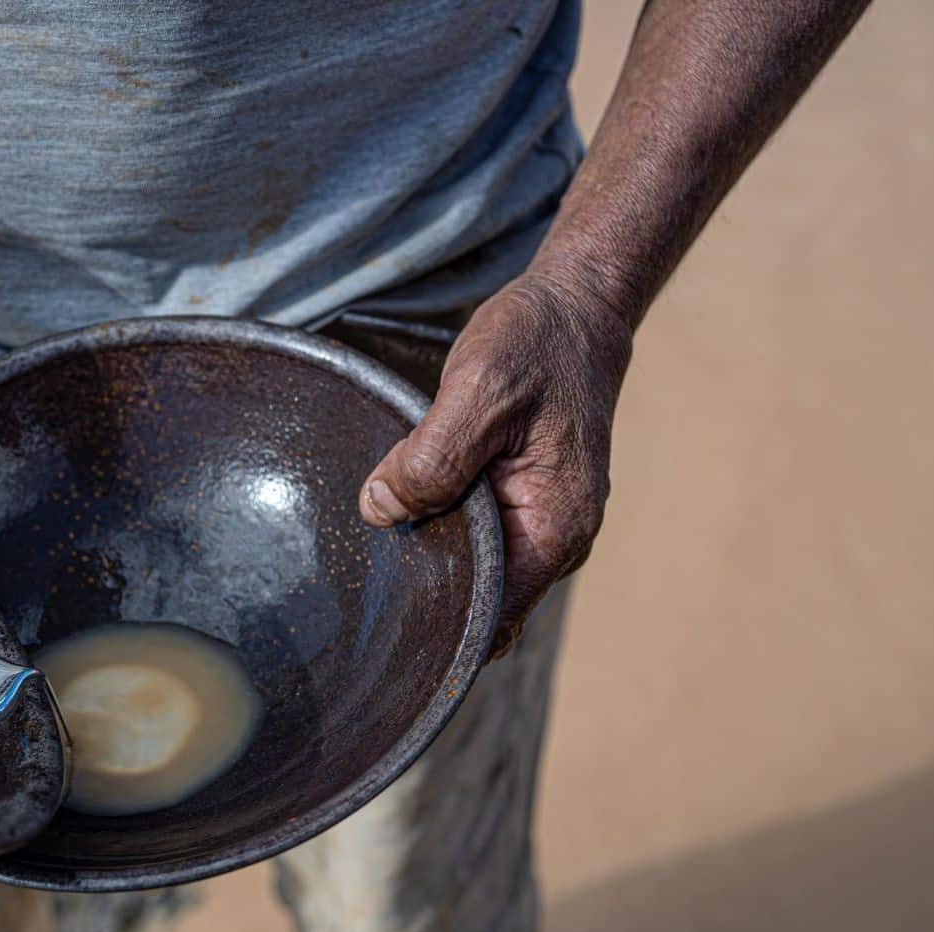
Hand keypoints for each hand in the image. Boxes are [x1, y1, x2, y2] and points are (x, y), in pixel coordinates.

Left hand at [357, 273, 633, 656]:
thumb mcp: (479, 391)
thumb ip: (432, 458)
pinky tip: (399, 503)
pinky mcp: (521, 500)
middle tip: (359, 570)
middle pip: (479, 597)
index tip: (380, 614)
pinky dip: (437, 522)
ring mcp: (540, 521)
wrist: (574, 308)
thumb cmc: (536, 345)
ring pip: (472, 564)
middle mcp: (555, 538)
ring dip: (428, 549)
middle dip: (425, 586)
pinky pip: (473, 533)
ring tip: (376, 530)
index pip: (494, 617)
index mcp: (556, 528)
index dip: (438, 623)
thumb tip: (380, 511)